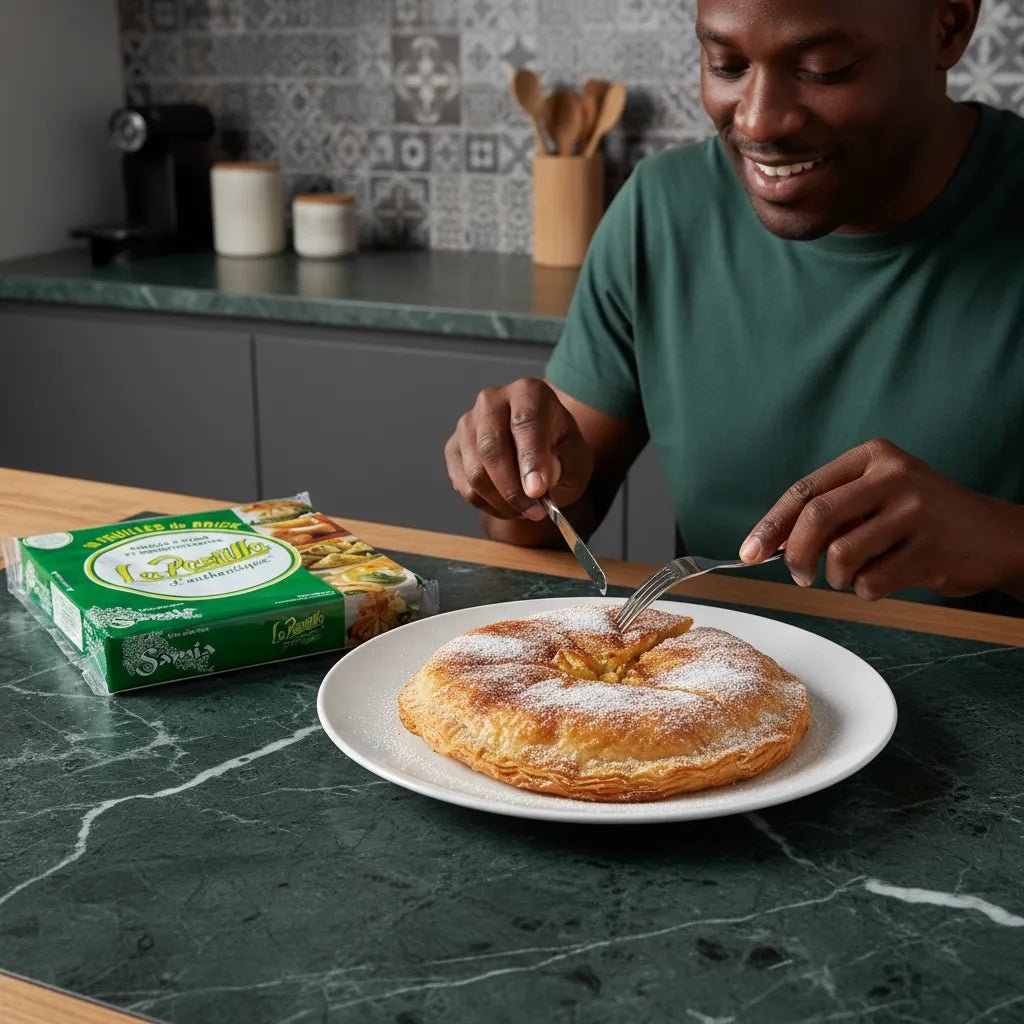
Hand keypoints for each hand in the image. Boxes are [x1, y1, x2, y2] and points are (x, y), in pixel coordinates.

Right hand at [444, 378, 593, 520]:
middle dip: (512, 488)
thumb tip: (543, 478)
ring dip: (501, 502)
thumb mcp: (576, 458)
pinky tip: (507, 506)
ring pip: (475, 472)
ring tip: (526, 510)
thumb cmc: (558, 452)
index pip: (524, 422)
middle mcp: (492, 400)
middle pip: (492, 447)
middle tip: (535, 511)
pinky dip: (487, 505)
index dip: (530, 459)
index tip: (538, 490)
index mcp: (528, 392)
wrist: (537, 454)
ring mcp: (467, 424)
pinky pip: (464, 486)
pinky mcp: (453, 448)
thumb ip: (565, 465)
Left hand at [739, 438, 1023, 600]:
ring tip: (855, 575)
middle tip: (798, 577)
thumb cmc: (923, 519)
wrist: (996, 536)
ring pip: (841, 554)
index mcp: (872, 456)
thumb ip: (831, 511)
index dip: (771, 526)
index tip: (749, 553)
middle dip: (795, 555)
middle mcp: (893, 476)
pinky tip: (885, 580)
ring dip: (837, 577)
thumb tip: (773, 543)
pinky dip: (866, 590)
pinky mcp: (931, 550)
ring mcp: (915, 511)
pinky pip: (871, 582)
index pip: (804, 491)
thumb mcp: (878, 496)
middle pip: (816, 519)